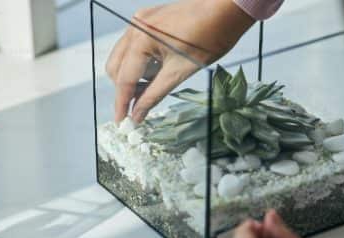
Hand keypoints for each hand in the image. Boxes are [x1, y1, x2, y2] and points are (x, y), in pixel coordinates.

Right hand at [106, 0, 254, 122]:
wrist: (227, 9)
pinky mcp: (147, 19)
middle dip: (125, 89)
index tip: (121, 121)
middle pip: (116, 68)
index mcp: (141, 39)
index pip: (125, 78)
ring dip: (132, 76)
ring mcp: (140, 21)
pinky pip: (132, 46)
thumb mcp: (180, 72)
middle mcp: (135, 27)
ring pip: (122, 57)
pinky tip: (155, 69)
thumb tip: (137, 114)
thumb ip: (154, 95)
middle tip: (139, 106)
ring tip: (151, 86)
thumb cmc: (210, 36)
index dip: (122, 103)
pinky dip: (139, 62)